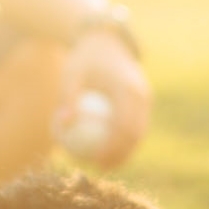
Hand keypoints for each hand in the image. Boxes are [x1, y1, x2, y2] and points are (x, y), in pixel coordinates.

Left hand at [54, 31, 150, 168]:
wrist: (106, 40)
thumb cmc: (84, 58)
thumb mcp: (71, 73)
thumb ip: (68, 97)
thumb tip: (63, 124)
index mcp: (128, 89)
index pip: (123, 126)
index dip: (113, 147)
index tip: (96, 160)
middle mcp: (141, 94)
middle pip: (136, 134)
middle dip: (122, 155)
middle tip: (101, 167)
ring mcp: (145, 97)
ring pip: (140, 132)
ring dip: (126, 150)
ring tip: (106, 164)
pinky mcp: (143, 99)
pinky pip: (136, 124)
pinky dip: (125, 138)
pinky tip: (109, 149)